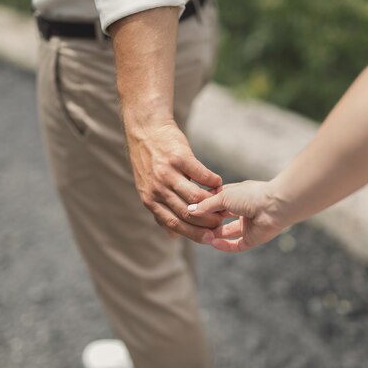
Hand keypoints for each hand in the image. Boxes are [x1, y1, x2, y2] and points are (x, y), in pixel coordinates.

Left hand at [127, 122, 222, 243]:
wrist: (146, 129)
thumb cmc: (150, 162)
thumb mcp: (147, 188)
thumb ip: (161, 211)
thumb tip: (173, 236)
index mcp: (150, 199)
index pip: (174, 223)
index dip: (194, 234)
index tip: (210, 239)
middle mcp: (157, 188)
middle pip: (186, 213)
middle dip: (207, 222)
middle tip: (221, 222)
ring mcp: (167, 173)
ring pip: (195, 196)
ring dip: (212, 202)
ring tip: (222, 204)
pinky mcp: (179, 157)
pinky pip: (201, 175)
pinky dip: (213, 181)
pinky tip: (218, 183)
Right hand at [187, 180, 288, 251]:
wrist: (274, 206)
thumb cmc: (250, 195)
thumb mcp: (223, 196)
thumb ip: (206, 204)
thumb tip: (190, 210)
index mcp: (236, 195)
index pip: (216, 201)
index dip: (204, 206)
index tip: (190, 209)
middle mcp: (241, 210)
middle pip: (220, 218)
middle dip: (208, 221)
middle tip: (193, 225)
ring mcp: (247, 225)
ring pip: (227, 233)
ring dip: (214, 234)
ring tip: (201, 234)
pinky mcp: (252, 239)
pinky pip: (235, 245)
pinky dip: (224, 245)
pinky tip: (213, 243)